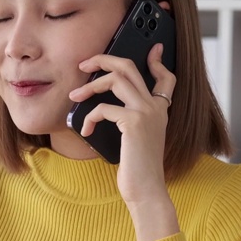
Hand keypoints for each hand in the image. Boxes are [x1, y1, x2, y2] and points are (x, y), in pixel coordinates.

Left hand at [69, 42, 175, 205]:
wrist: (147, 191)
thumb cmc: (138, 170)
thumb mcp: (138, 140)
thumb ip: (130, 120)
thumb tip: (106, 107)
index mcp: (160, 111)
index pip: (166, 78)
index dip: (158, 61)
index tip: (153, 50)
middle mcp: (156, 107)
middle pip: (130, 67)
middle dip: (104, 59)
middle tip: (85, 64)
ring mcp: (147, 112)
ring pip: (115, 79)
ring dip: (90, 85)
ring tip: (74, 97)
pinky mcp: (134, 122)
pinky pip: (103, 107)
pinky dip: (89, 117)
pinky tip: (85, 130)